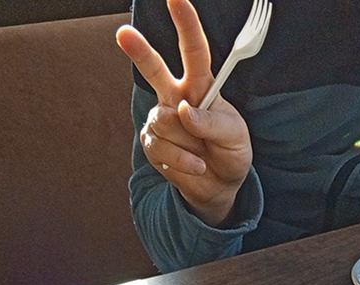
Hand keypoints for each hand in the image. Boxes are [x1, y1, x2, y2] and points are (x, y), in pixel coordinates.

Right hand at [117, 0, 253, 227]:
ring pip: (167, 123)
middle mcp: (176, 97)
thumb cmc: (230, 152)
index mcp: (201, 86)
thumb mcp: (235, 135)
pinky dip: (184, 162)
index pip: (195, 52)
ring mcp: (161, 120)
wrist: (219, 186)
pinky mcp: (152, 144)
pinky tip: (196, 166)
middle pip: (155, 69)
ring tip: (203, 152)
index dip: (186, 24)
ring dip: (190, 144)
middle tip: (123, 33)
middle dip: (139, 51)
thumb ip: (213, 121)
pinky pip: (164, 149)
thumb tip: (183, 111)